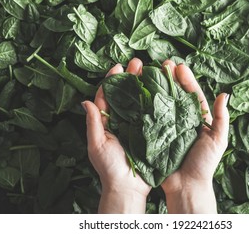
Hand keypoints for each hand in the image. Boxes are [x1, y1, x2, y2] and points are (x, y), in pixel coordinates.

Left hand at [81, 58, 150, 213]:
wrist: (128, 187)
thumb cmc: (109, 168)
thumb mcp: (97, 145)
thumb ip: (93, 123)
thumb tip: (86, 101)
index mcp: (107, 121)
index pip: (108, 95)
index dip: (112, 80)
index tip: (119, 66)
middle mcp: (122, 120)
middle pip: (126, 93)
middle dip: (131, 76)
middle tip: (138, 62)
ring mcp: (137, 124)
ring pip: (140, 100)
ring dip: (144, 84)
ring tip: (151, 70)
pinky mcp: (149, 131)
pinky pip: (152, 113)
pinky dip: (156, 101)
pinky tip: (162, 89)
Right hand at [160, 60, 229, 213]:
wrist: (186, 185)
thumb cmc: (204, 164)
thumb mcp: (218, 140)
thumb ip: (221, 119)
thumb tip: (225, 95)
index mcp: (198, 119)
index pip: (193, 94)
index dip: (187, 80)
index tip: (179, 66)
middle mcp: (182, 119)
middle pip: (176, 94)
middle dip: (171, 78)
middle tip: (163, 64)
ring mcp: (168, 126)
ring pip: (163, 102)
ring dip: (157, 87)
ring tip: (150, 72)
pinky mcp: (156, 134)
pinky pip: (151, 117)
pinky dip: (147, 105)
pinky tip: (141, 93)